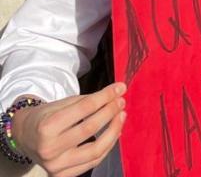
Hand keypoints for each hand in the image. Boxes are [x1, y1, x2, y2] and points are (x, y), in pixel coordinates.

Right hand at [10, 84, 126, 176]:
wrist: (24, 137)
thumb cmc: (44, 118)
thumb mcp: (59, 104)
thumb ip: (86, 101)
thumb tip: (115, 93)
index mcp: (46, 127)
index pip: (84, 108)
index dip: (105, 97)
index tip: (119, 88)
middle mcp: (49, 149)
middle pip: (90, 128)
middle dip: (110, 112)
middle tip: (121, 101)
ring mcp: (56, 165)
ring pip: (96, 151)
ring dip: (114, 131)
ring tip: (121, 116)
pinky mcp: (62, 175)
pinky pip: (93, 162)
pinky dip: (107, 146)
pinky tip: (114, 133)